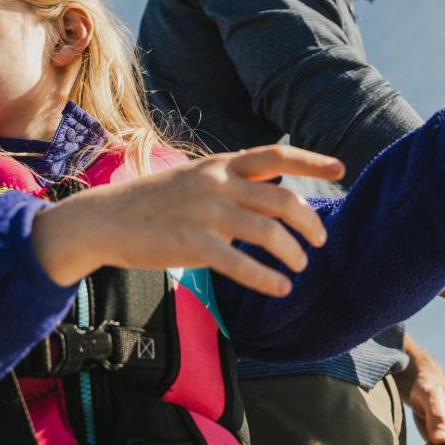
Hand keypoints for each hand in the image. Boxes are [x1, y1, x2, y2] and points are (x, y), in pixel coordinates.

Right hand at [31, 145, 343, 295]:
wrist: (102, 219)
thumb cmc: (151, 203)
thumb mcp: (193, 178)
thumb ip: (230, 183)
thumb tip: (273, 194)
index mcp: (219, 165)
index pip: (276, 155)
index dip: (313, 161)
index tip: (342, 169)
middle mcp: (217, 183)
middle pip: (283, 199)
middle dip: (310, 223)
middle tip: (319, 243)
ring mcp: (205, 213)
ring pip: (269, 232)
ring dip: (293, 254)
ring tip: (298, 269)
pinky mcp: (192, 244)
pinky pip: (241, 263)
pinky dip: (267, 278)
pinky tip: (281, 289)